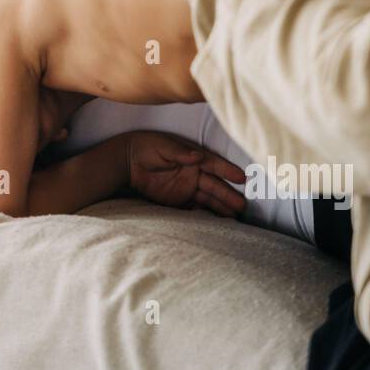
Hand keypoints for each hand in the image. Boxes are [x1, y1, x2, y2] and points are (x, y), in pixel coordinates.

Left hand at [126, 131, 245, 218]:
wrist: (126, 161)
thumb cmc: (146, 147)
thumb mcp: (164, 147)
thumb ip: (181, 153)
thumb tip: (198, 156)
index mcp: (193, 158)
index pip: (214, 165)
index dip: (228, 171)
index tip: (242, 178)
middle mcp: (194, 174)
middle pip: (214, 186)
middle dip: (228, 195)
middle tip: (242, 206)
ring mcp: (186, 188)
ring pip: (208, 199)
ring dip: (221, 207)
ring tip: (235, 217)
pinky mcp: (177, 200)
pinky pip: (194, 209)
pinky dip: (205, 215)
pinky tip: (216, 222)